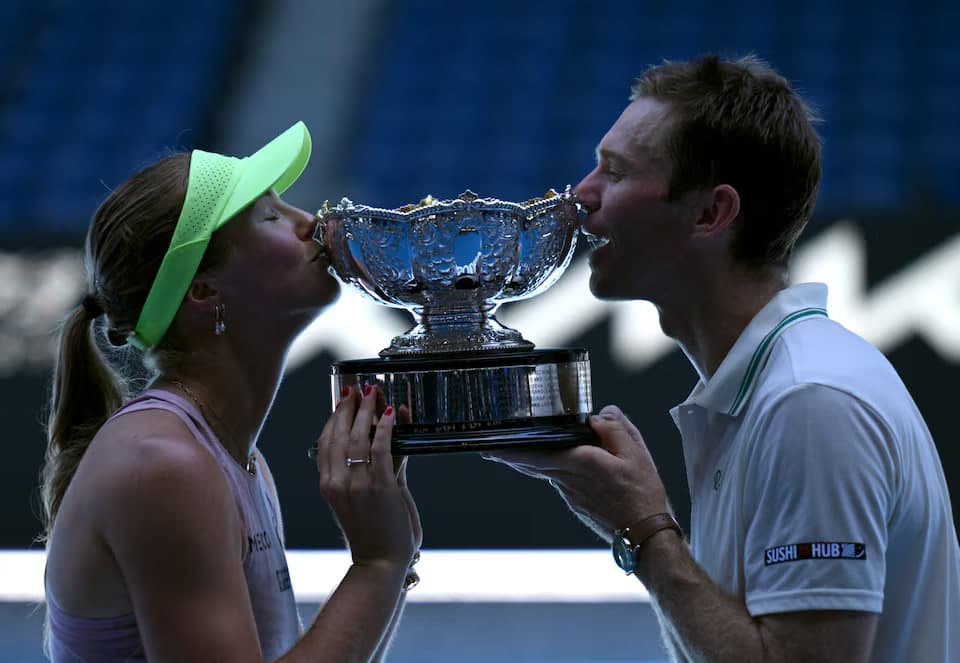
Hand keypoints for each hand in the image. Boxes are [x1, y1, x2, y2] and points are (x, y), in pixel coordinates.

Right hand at [315, 385, 419, 568]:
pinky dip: (388, 428)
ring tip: (375, 393)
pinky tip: (393, 414)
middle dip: (349, 407)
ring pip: (358, 437)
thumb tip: (387, 439)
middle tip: (359, 388)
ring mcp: (357, 484)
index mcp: (328, 485)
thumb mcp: (364, 498)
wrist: (381, 562)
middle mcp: (337, 482)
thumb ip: (375, 468)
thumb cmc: (374, 532)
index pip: (325, 442)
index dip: (333, 417)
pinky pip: (383, 449)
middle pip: (338, 434)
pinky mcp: (380, 486)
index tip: (342, 399)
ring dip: (367, 411)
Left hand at [484, 404, 668, 541]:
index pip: (536, 453)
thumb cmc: (641, 495)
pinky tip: (559, 467)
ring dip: (531, 462)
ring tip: (518, 452)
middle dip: (512, 455)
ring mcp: (571, 496)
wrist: (644, 536)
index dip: (511, 449)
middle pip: (533, 464)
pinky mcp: (577, 506)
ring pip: (545, 473)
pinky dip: (552, 472)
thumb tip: (600, 414)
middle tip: (493, 448)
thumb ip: (615, 429)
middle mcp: (569, 480)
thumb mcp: (636, 454)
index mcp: (580, 463)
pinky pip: (559, 483)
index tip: (491, 446)